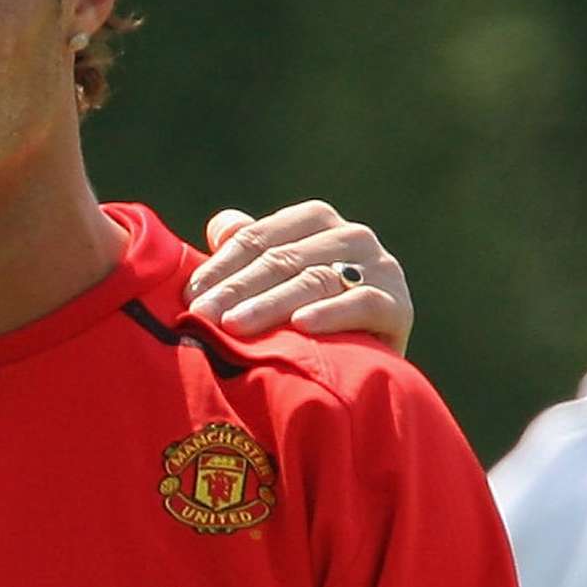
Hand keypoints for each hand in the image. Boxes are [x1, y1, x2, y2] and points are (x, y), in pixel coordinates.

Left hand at [184, 200, 414, 354]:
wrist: (367, 365)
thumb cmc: (309, 317)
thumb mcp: (277, 281)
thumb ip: (252, 249)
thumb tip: (220, 225)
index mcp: (315, 220)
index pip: (258, 238)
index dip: (220, 266)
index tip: (188, 295)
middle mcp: (351, 235)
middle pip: (281, 259)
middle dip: (236, 289)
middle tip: (201, 316)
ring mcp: (380, 268)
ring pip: (314, 280)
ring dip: (269, 304)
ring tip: (233, 326)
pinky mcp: (398, 304)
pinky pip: (361, 304)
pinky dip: (329, 314)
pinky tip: (300, 326)